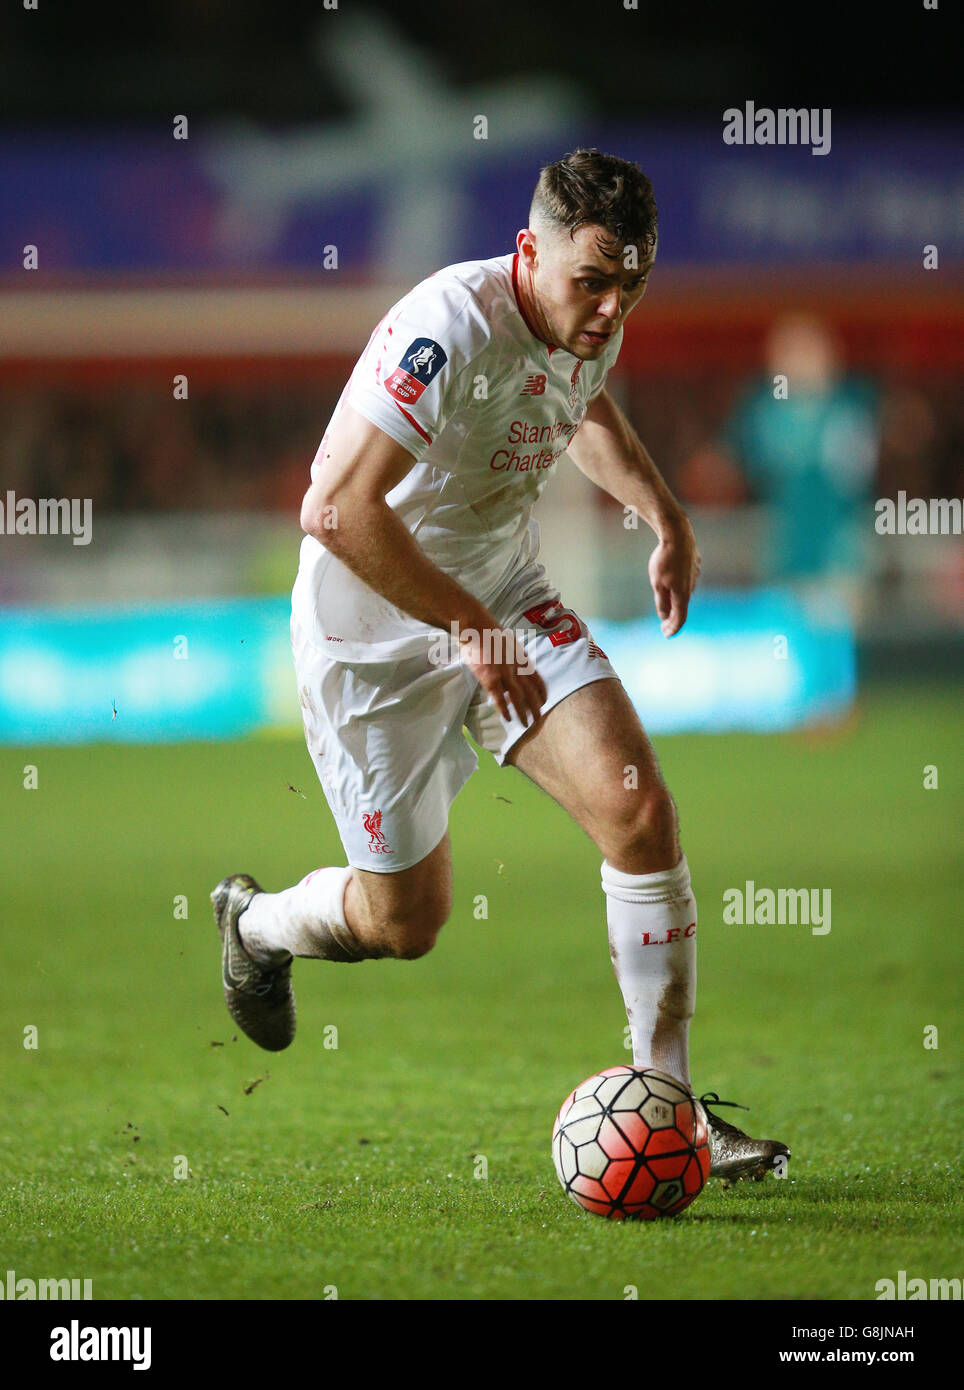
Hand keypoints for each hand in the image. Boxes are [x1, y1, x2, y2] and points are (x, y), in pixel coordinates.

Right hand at [460, 627, 546, 725]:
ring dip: (523, 713)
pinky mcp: (491, 679)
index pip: (537, 678)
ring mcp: (505, 674)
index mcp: (522, 657)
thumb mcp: (508, 642)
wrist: (475, 625)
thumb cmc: (487, 631)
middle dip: (536, 706)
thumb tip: (512, 668)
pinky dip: (505, 710)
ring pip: (518, 698)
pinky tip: (508, 718)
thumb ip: (512, 656)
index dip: (542, 691)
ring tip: (526, 724)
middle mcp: (517, 667)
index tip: (544, 700)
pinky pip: (500, 699)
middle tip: (538, 718)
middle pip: (531, 691)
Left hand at [648, 514, 700, 636]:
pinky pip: (686, 579)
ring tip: (666, 606)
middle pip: (682, 606)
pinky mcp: (695, 565)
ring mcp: (695, 575)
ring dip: (675, 601)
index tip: (666, 634)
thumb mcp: (657, 584)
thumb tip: (664, 616)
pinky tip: (672, 582)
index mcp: (683, 594)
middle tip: (663, 625)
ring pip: (684, 592)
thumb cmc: (664, 560)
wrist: (677, 535)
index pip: (680, 618)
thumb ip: (662, 602)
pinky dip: (679, 586)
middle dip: (672, 617)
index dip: (673, 628)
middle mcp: (691, 586)